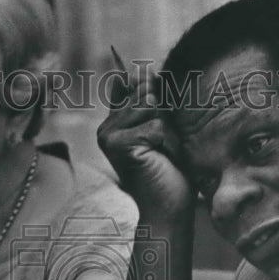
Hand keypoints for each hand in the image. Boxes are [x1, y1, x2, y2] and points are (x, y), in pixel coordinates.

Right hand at [96, 66, 193, 225]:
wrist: (168, 210)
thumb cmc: (171, 173)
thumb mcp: (166, 130)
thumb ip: (154, 101)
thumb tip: (144, 69)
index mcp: (115, 121)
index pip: (131, 81)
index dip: (151, 87)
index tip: (159, 120)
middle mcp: (106, 126)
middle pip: (146, 90)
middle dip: (165, 116)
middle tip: (162, 147)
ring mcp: (108, 135)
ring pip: (150, 104)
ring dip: (167, 131)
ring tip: (161, 153)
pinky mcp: (118, 144)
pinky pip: (155, 125)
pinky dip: (166, 144)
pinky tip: (159, 161)